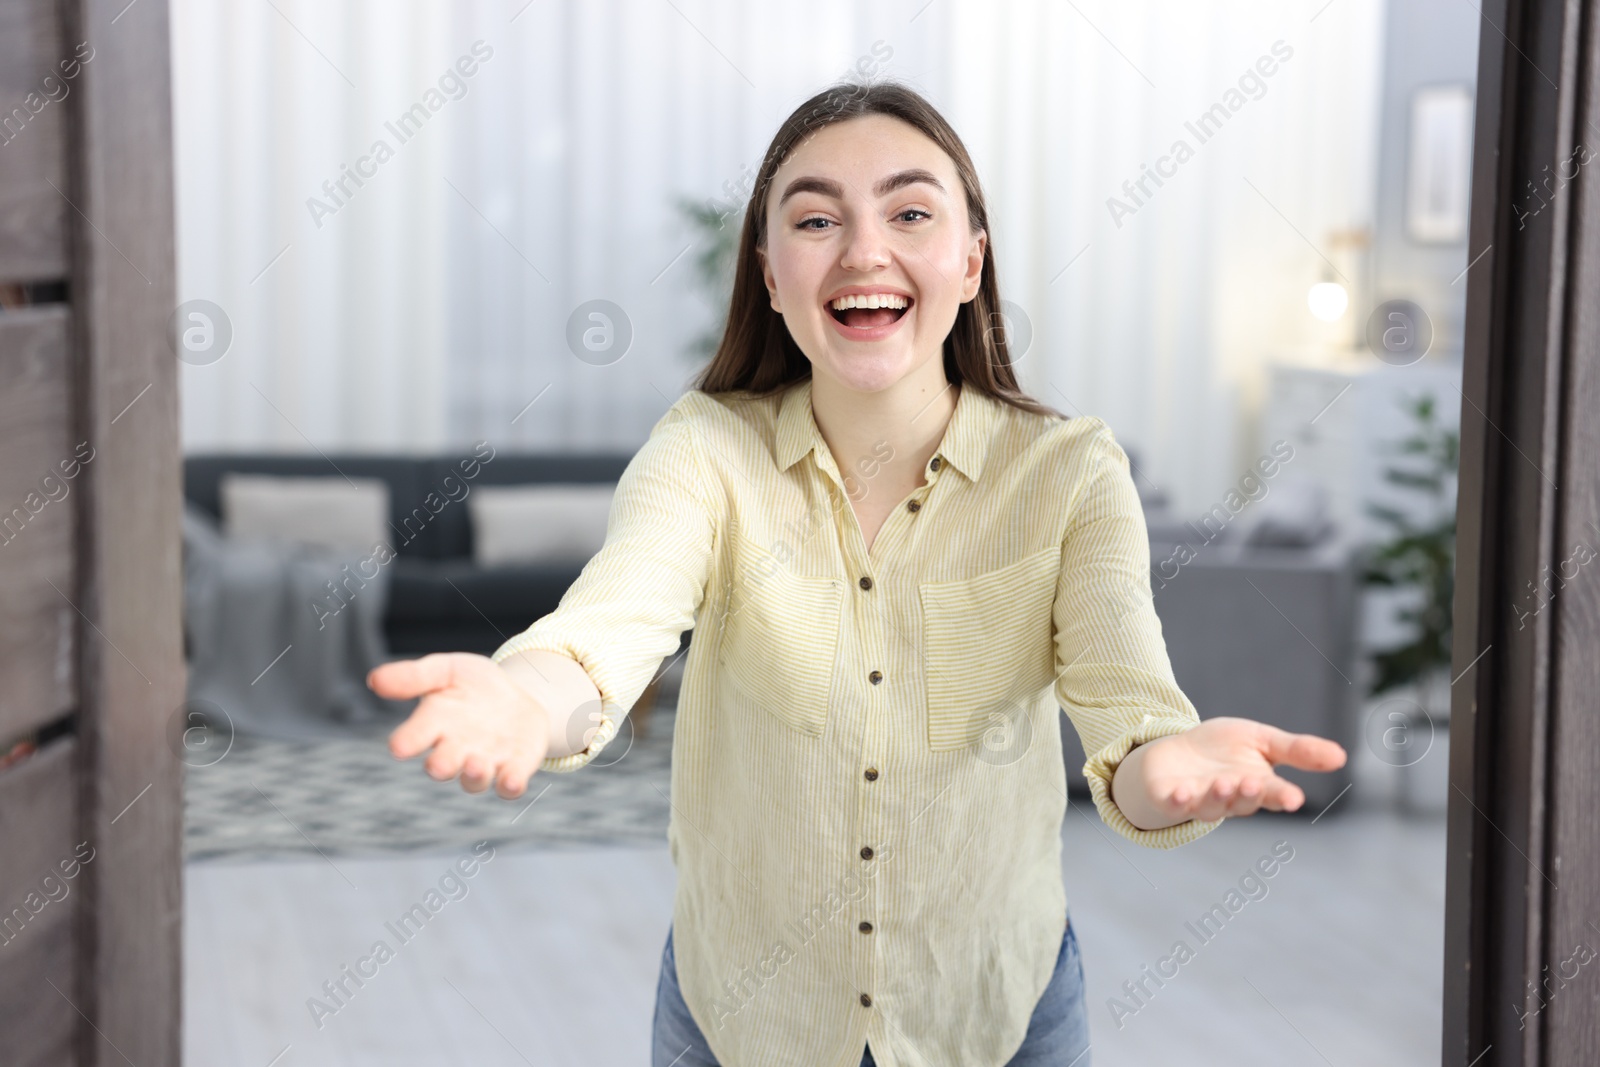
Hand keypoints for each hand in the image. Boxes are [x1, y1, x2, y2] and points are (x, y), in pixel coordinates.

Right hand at [369, 652, 551, 798]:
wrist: (518, 694)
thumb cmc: (472, 684)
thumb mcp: (446, 670)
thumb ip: (414, 676)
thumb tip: (374, 679)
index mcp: (432, 725)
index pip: (411, 738)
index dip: (405, 743)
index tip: (400, 746)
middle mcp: (454, 750)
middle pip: (441, 766)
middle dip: (440, 766)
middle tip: (438, 765)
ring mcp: (484, 763)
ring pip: (473, 781)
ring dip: (474, 776)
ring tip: (476, 764)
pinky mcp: (513, 769)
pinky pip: (509, 786)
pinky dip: (509, 786)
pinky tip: (512, 781)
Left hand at [1112, 716, 1347, 828]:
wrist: (1174, 753)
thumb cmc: (1222, 750)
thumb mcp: (1262, 741)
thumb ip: (1297, 750)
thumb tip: (1341, 757)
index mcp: (1256, 786)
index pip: (1273, 794)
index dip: (1282, 796)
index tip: (1294, 798)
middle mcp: (1230, 799)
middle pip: (1243, 802)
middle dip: (1249, 794)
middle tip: (1255, 784)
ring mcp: (1199, 801)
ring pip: (1212, 807)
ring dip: (1218, 796)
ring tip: (1224, 782)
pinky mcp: (1171, 800)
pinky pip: (1175, 806)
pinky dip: (1179, 801)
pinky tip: (1182, 792)